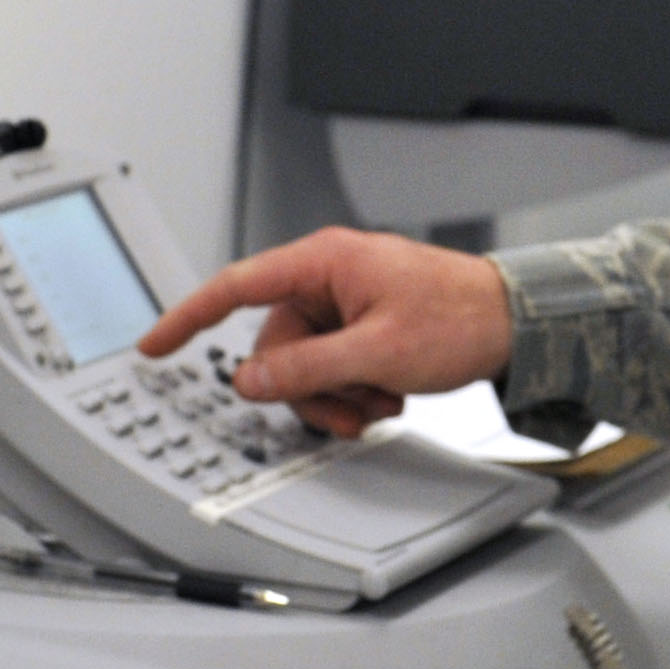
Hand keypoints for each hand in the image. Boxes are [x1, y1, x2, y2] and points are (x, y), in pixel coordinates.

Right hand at [134, 229, 513, 439]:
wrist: (517, 323)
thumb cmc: (460, 317)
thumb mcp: (375, 352)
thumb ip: (304, 368)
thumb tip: (247, 380)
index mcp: (322, 262)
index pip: (234, 287)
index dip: (186, 318)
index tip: (152, 347)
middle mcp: (327, 277)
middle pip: (275, 347)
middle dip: (310, 387)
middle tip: (353, 405)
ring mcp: (345, 302)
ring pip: (305, 366)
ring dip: (338, 394)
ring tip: (384, 398)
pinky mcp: (363, 325)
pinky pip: (333, 367)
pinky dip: (356, 389)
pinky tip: (392, 392)